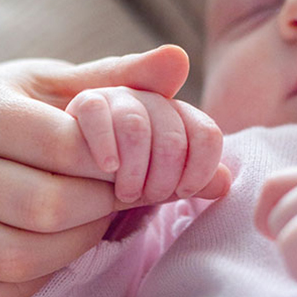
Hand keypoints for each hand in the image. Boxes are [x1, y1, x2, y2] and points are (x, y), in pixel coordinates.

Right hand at [0, 45, 228, 296]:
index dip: (113, 163)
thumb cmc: (33, 116)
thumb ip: (123, 78)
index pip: (62, 147)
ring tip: (88, 223)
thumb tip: (177, 59)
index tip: (128, 165)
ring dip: (71, 248)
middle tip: (114, 197)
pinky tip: (49, 257)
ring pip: (15, 258)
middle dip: (97, 208)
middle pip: (42, 208)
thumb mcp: (70, 87)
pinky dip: (26, 289)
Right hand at [66, 86, 228, 203]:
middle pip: (172, 136)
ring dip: (134, 168)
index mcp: (176, 117)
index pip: (206, 134)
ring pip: (137, 126)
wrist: (72, 162)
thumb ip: (188, 176)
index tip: (183, 191)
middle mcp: (151, 101)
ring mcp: (117, 98)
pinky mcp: (83, 102)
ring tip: (124, 192)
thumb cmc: (118, 176)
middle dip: (164, 176)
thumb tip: (224, 183)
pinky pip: (98, 113)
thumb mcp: (156, 180)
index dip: (201, 167)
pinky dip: (105, 145)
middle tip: (145, 197)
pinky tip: (107, 168)